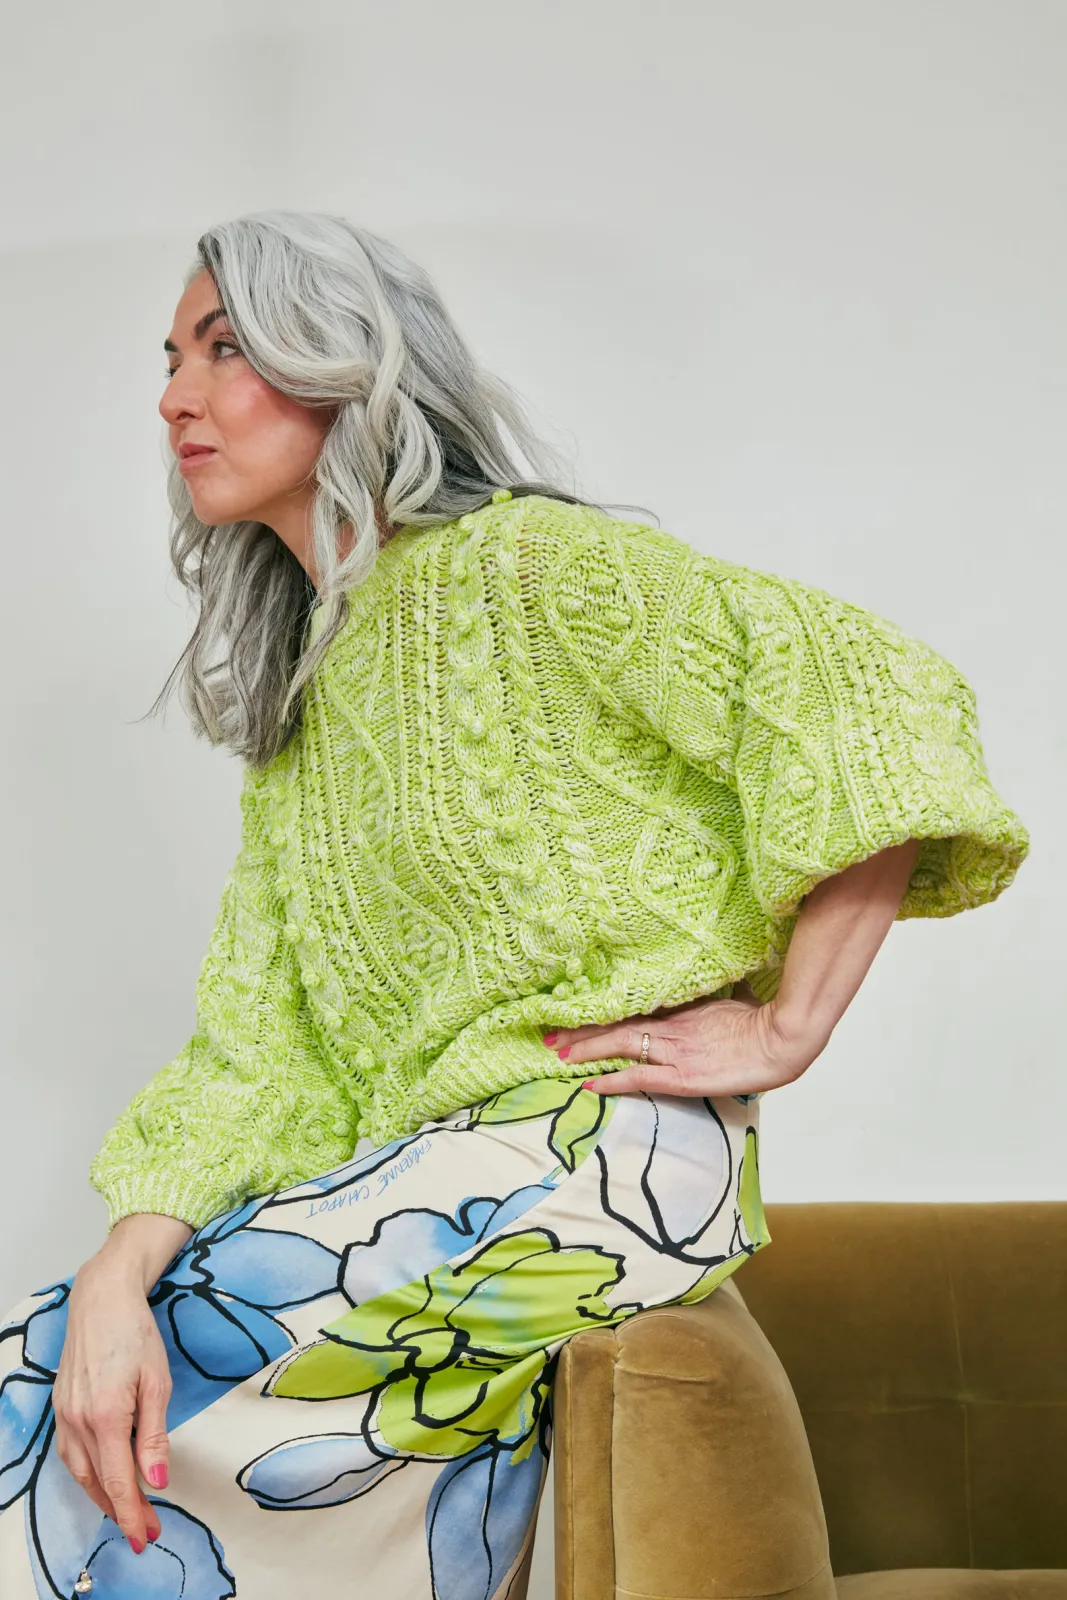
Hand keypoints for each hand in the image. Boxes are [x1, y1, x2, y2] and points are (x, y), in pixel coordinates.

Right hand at [52, 1226, 186, 1553]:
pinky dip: (87, 1473)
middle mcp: (78, 1421)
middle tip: (145, 1529)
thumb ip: (154, 1437)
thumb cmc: (136, 1334)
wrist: (102, 1300)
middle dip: (122, 1510)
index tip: (147, 1535)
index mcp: (106, 1415)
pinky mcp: (59, 1408)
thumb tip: (157, 1481)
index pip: (118, 1481)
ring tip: (128, 1511)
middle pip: (98, 1482)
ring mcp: (64, 1415)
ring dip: (102, 1496)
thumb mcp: (158, 1383)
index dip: (132, 1513)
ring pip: (80, 1472)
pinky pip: (71, 1454)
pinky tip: (103, 1478)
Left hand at [542, 982, 826, 1096]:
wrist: (784, 1039)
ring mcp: (675, 1050)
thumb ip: (706, 996)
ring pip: (618, 1047)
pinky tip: (588, 1084)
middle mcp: (671, 1026)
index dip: (599, 1009)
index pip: (630, 1007)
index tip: (573, 1007)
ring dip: (585, 1051)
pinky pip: (639, 1078)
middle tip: (548, 1032)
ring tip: (556, 1054)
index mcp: (681, 1006)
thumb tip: (697, 984)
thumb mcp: (730, 999)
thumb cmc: (764, 1019)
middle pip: (615, 1024)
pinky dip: (611, 1081)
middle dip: (580, 1030)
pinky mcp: (683, 1076)